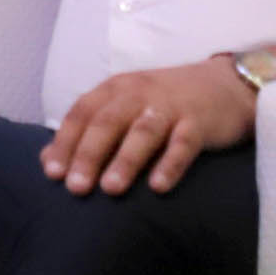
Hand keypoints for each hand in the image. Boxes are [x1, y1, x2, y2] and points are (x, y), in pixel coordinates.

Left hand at [39, 59, 254, 195]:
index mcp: (115, 89)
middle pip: (108, 122)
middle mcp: (139, 93)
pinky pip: (184, 143)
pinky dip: (171, 164)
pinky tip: (158, 187)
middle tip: (75, 188)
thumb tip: (47, 161)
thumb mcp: (125, 108)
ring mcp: (170, 106)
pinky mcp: (200, 121)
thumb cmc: (166, 103)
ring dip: (125, 160)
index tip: (51, 173)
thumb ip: (89, 131)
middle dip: (89, 155)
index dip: (65, 141)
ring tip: (110, 189)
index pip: (82, 113)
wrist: (228, 84)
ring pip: (143, 131)